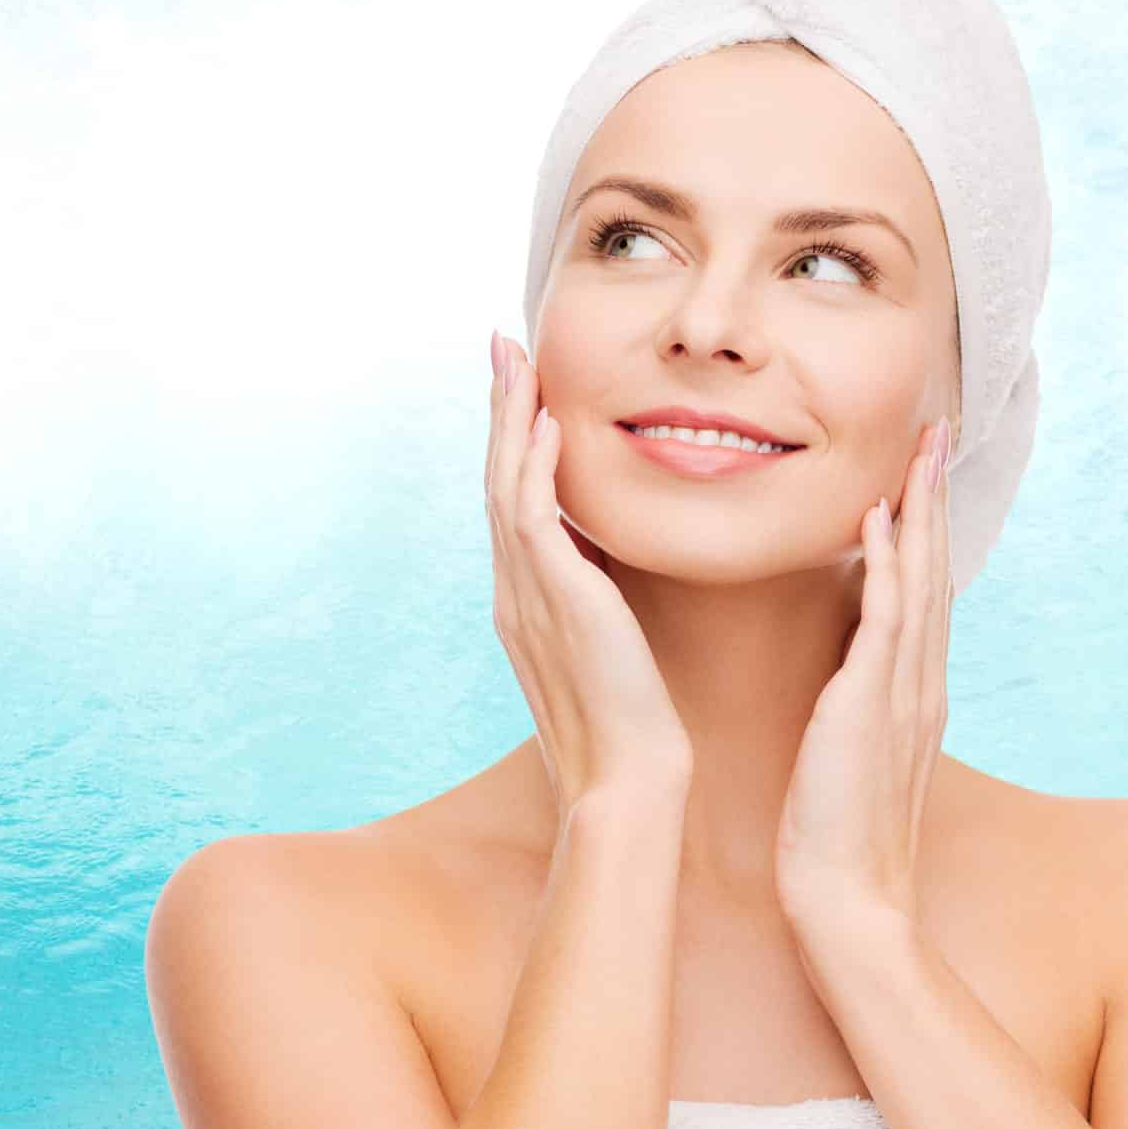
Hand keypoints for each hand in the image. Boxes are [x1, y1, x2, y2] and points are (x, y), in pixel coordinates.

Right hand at [487, 332, 692, 820]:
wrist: (624, 780)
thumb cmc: (629, 725)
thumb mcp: (609, 644)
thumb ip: (598, 597)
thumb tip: (610, 562)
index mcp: (527, 599)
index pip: (513, 501)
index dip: (514, 440)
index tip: (521, 387)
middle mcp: (515, 590)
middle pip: (498, 478)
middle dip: (501, 409)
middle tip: (502, 347)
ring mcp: (529, 594)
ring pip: (507, 485)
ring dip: (511, 418)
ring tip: (516, 360)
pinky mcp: (557, 599)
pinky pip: (534, 516)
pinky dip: (535, 463)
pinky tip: (546, 420)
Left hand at [776, 415, 955, 955]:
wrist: (851, 904)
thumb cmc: (836, 840)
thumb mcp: (849, 759)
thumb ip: (855, 712)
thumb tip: (842, 680)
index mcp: (911, 695)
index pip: (924, 594)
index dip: (924, 530)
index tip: (918, 473)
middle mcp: (919, 684)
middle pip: (935, 571)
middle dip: (934, 499)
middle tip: (935, 432)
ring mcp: (905, 692)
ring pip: (921, 579)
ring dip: (920, 509)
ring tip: (919, 447)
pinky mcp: (875, 705)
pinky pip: (887, 618)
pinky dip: (890, 562)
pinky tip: (880, 515)